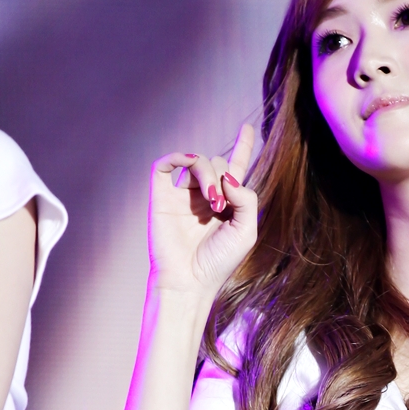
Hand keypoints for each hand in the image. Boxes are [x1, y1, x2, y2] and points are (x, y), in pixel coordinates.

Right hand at [147, 122, 256, 300]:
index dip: (242, 148)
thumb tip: (227, 176)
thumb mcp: (246, 231)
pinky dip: (179, 156)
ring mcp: (181, 195)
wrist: (189, 280)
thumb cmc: (218, 262)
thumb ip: (247, 199)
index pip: (234, 170)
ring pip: (197, 161)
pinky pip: (165, 164)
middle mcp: (203, 196)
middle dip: (224, 177)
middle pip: (218, 162)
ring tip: (212, 201)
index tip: (248, 128)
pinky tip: (189, 164)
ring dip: (208, 174)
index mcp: (226, 204)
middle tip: (221, 206)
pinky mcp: (161, 196)